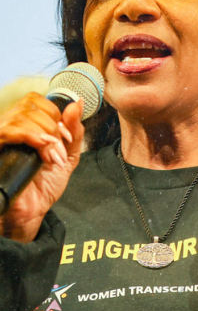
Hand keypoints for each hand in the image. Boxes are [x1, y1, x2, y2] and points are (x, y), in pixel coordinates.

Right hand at [0, 94, 84, 242]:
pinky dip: (31, 136)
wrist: (33, 209)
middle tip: (59, 150)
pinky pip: (9, 131)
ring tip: (52, 157)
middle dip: (52, 127)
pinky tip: (43, 147)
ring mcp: (2, 138)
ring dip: (45, 136)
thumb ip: (74, 130)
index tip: (66, 137)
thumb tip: (77, 103)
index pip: (36, 101)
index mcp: (26, 126)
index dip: (56, 114)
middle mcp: (10, 128)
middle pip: (29, 105)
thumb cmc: (46, 183)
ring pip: (21, 116)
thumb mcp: (68, 155)